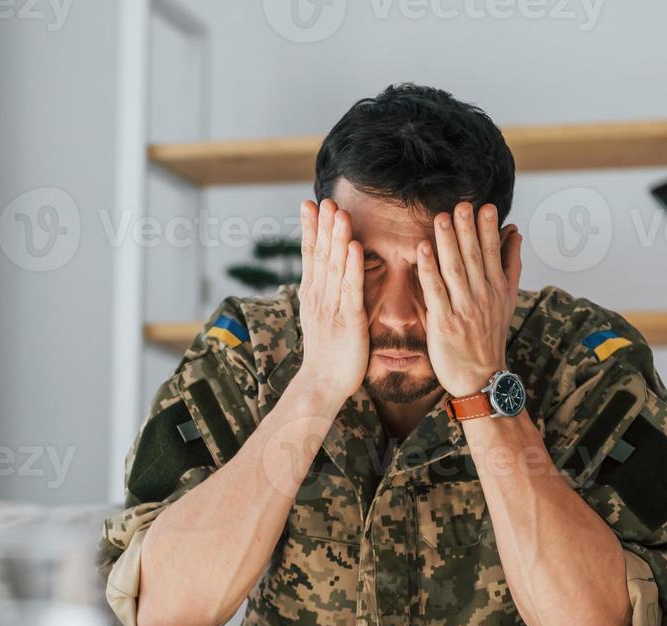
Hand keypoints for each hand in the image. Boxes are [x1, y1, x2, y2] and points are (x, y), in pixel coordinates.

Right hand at [295, 199, 368, 401]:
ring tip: (340, 212)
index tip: (310, 204)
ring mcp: (332, 307)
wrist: (321, 384)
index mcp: (312, 294)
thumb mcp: (320, 318)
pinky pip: (352, 289)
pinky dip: (353, 266)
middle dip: (322, 225)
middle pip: (320, 254)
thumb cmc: (327, 354)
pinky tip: (356, 246)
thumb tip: (322, 274)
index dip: (310, 229)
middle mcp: (318, 296)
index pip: (310, 255)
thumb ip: (323, 294)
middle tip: (324, 199)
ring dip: (337, 238)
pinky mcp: (349, 320)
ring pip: (335, 266)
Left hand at [416, 202, 521, 397]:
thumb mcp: (508, 300)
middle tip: (463, 204)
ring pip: (455, 269)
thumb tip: (515, 232)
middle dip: (468, 229)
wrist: (481, 377)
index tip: (486, 206)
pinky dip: (429, 269)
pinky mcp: (444, 322)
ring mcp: (463, 308)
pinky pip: (435, 291)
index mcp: (497, 289)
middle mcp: (482, 296)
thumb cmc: (489, 337)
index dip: (489, 229)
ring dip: (448, 242)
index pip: (494, 252)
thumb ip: (511, 264)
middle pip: (475, 256)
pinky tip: (423, 249)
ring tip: (441, 217)